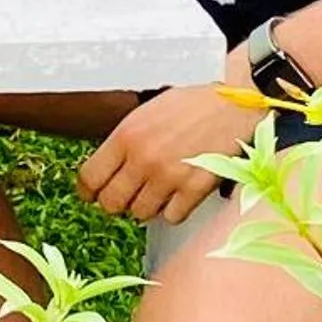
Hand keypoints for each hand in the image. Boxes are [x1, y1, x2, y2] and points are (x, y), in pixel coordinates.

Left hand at [77, 48, 265, 225]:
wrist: (233, 104)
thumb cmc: (191, 104)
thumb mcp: (145, 113)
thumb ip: (123, 141)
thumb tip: (106, 168)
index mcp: (126, 136)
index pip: (90, 178)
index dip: (88, 191)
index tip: (91, 194)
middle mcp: (144, 159)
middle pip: (111, 203)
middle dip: (115, 203)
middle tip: (123, 197)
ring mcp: (169, 176)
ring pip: (140, 213)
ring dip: (144, 207)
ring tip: (153, 193)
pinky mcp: (195, 189)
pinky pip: (171, 217)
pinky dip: (172, 211)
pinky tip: (176, 196)